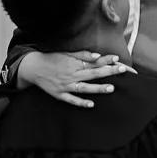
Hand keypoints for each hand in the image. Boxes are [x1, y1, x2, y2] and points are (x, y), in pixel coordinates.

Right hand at [17, 50, 134, 107]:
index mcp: (74, 64)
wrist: (34, 68)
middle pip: (92, 74)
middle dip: (108, 72)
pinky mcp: (60, 94)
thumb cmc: (52, 59)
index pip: (93, 62)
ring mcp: (66, 85)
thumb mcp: (66, 53)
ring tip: (111, 88)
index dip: (106, 60)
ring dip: (98, 88)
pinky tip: (91, 104)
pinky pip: (71, 100)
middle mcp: (71, 75)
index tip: (117, 59)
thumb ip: (82, 55)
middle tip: (122, 70)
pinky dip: (81, 102)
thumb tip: (97, 55)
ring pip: (84, 88)